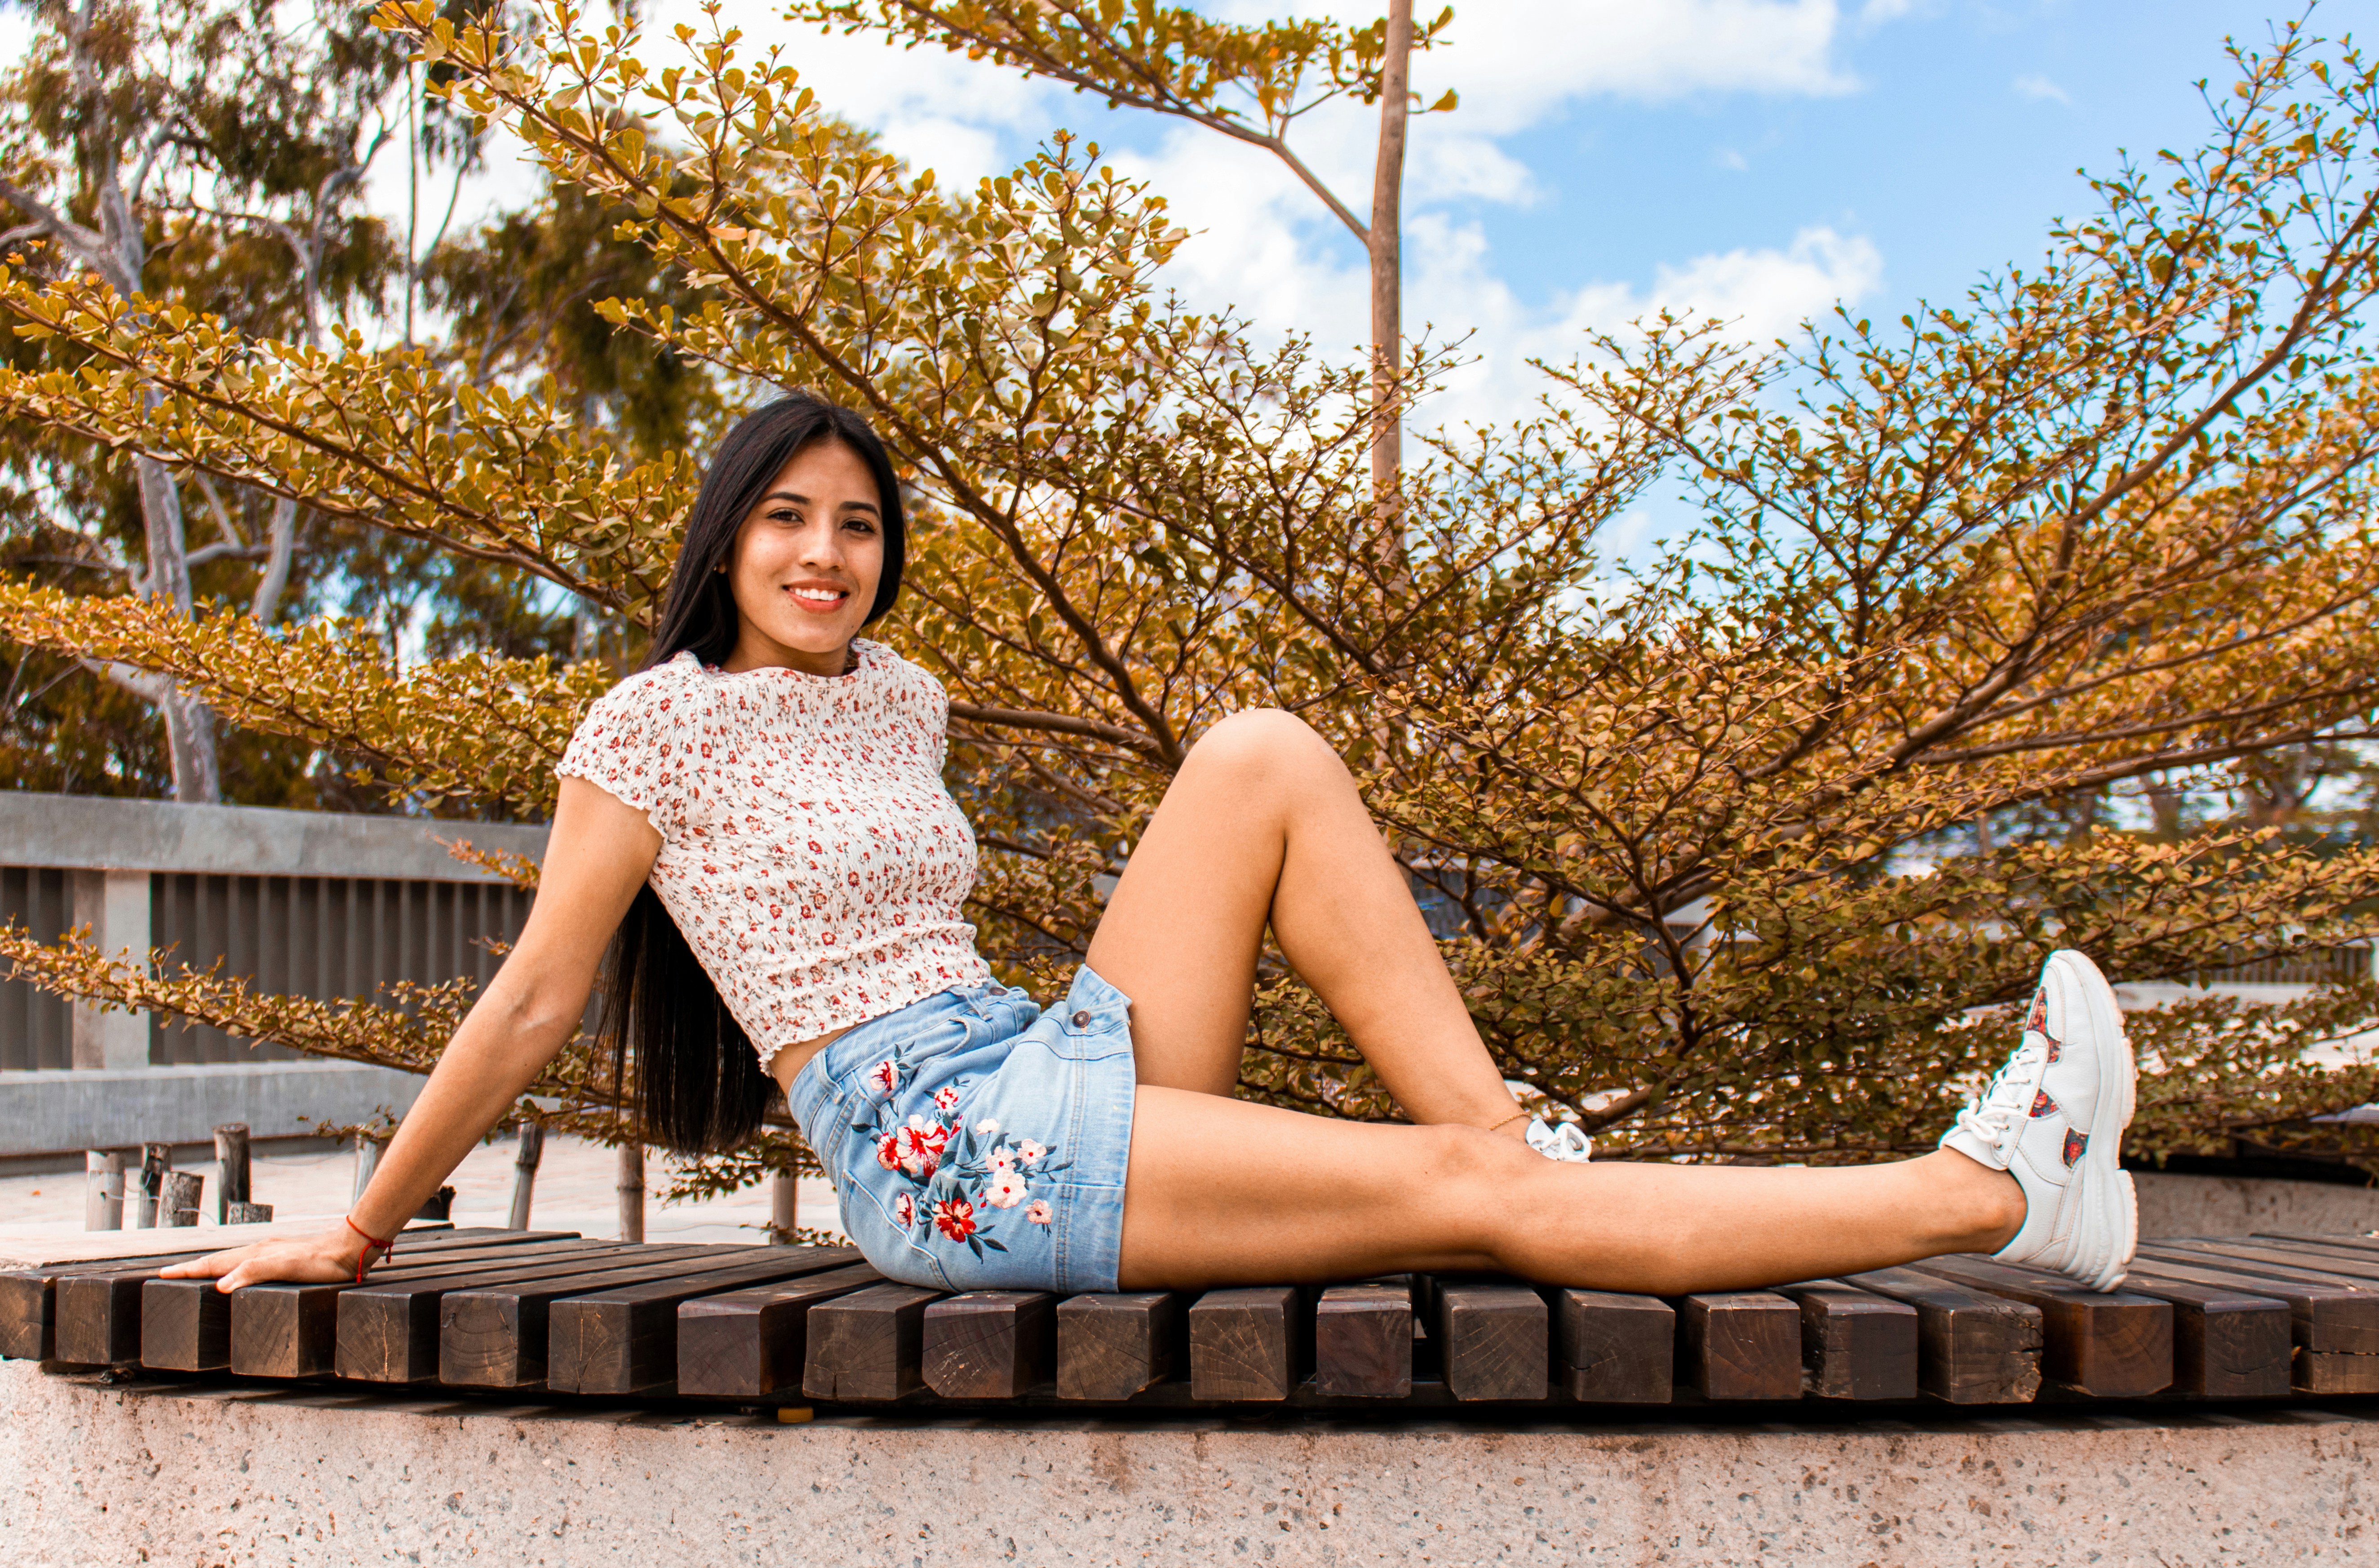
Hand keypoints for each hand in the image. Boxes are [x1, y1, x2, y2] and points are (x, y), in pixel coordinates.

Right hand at [156, 1224, 371, 1291]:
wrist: (352, 1250)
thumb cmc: (322, 1262)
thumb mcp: (287, 1268)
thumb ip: (254, 1272)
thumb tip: (219, 1286)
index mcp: (255, 1254)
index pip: (213, 1264)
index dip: (187, 1271)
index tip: (162, 1276)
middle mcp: (260, 1250)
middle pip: (218, 1260)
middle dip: (193, 1268)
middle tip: (169, 1275)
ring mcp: (272, 1252)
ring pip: (233, 1260)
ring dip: (212, 1267)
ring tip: (197, 1275)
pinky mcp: (285, 1257)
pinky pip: (250, 1263)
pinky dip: (234, 1269)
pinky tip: (240, 1275)